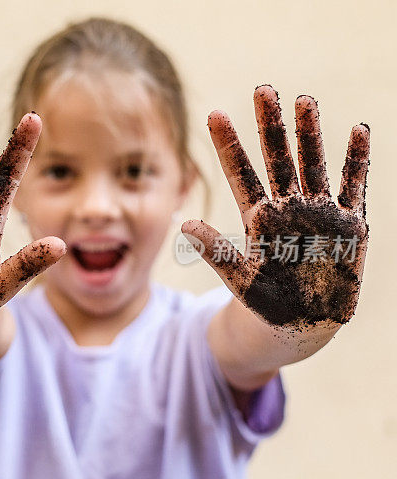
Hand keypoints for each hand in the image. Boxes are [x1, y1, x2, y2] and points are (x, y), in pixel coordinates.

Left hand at [183, 85, 368, 332]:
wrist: (303, 323)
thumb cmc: (266, 302)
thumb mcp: (240, 277)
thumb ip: (216, 252)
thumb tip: (184, 224)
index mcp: (258, 218)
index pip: (240, 173)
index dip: (228, 145)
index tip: (214, 114)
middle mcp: (287, 208)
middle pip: (277, 159)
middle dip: (271, 127)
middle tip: (263, 90)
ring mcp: (319, 213)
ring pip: (314, 165)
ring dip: (310, 135)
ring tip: (304, 101)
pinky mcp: (349, 225)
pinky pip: (355, 187)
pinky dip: (357, 163)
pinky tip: (359, 132)